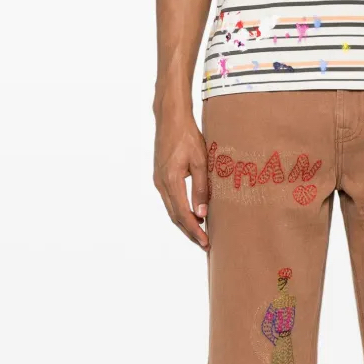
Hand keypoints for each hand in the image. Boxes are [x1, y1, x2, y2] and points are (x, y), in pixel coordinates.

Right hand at [153, 105, 209, 248]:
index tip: (205, 242)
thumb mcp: (200, 161)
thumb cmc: (187, 136)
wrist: (170, 118)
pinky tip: (192, 215)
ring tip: (200, 234)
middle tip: (205, 245)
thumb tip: (202, 214)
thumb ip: (201, 188)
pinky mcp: (160, 176)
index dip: (194, 231)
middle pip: (174, 216)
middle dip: (189, 232)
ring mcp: (158, 180)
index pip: (182, 214)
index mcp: (170, 181)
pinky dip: (180, 211)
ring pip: (171, 209)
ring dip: (185, 223)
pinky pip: (170, 200)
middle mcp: (160, 183)